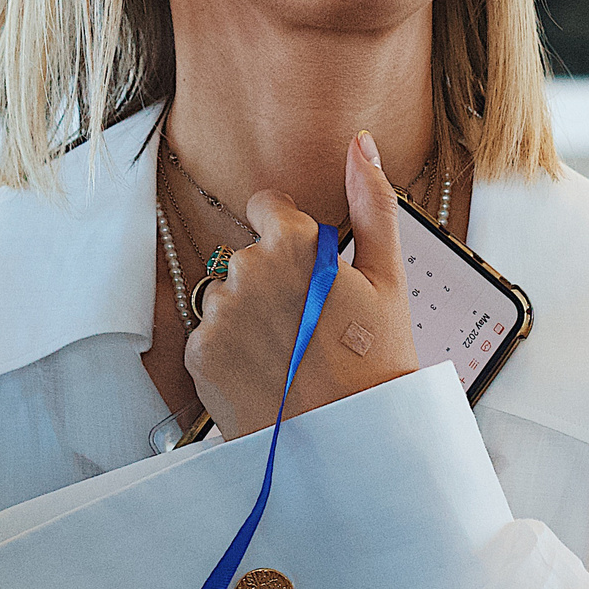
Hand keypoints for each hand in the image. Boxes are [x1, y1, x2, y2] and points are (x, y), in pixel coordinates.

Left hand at [186, 131, 422, 437]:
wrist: (349, 445)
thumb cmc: (375, 363)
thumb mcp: (389, 279)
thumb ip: (372, 202)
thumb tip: (361, 143)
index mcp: (294, 244)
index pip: (266, 207)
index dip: (289, 237)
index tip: (307, 272)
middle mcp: (248, 270)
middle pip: (250, 257)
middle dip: (273, 282)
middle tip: (310, 327)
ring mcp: (220, 313)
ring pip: (228, 296)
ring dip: (251, 317)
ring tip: (289, 354)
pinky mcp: (199, 353)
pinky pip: (210, 336)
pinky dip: (231, 352)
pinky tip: (266, 374)